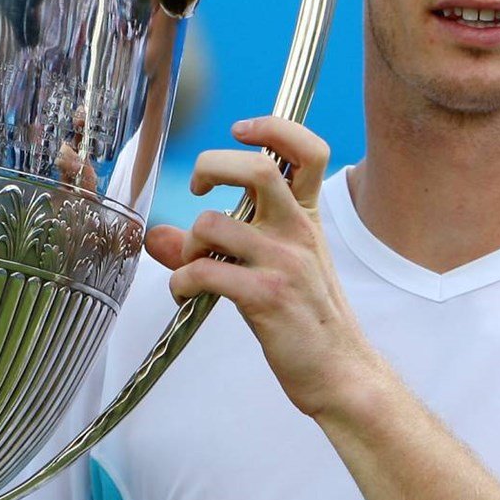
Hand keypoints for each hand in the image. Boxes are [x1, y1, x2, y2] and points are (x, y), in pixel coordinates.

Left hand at [143, 117, 382, 419]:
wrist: (341, 372)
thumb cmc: (308, 320)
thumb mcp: (273, 271)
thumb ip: (215, 246)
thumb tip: (158, 236)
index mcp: (306, 218)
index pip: (308, 152)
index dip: (274, 127)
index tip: (240, 130)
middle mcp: (298, 233)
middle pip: (258, 168)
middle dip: (210, 166)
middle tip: (198, 189)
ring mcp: (284, 264)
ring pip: (215, 223)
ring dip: (188, 243)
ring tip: (190, 266)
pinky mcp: (266, 297)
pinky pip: (204, 273)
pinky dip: (181, 282)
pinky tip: (184, 295)